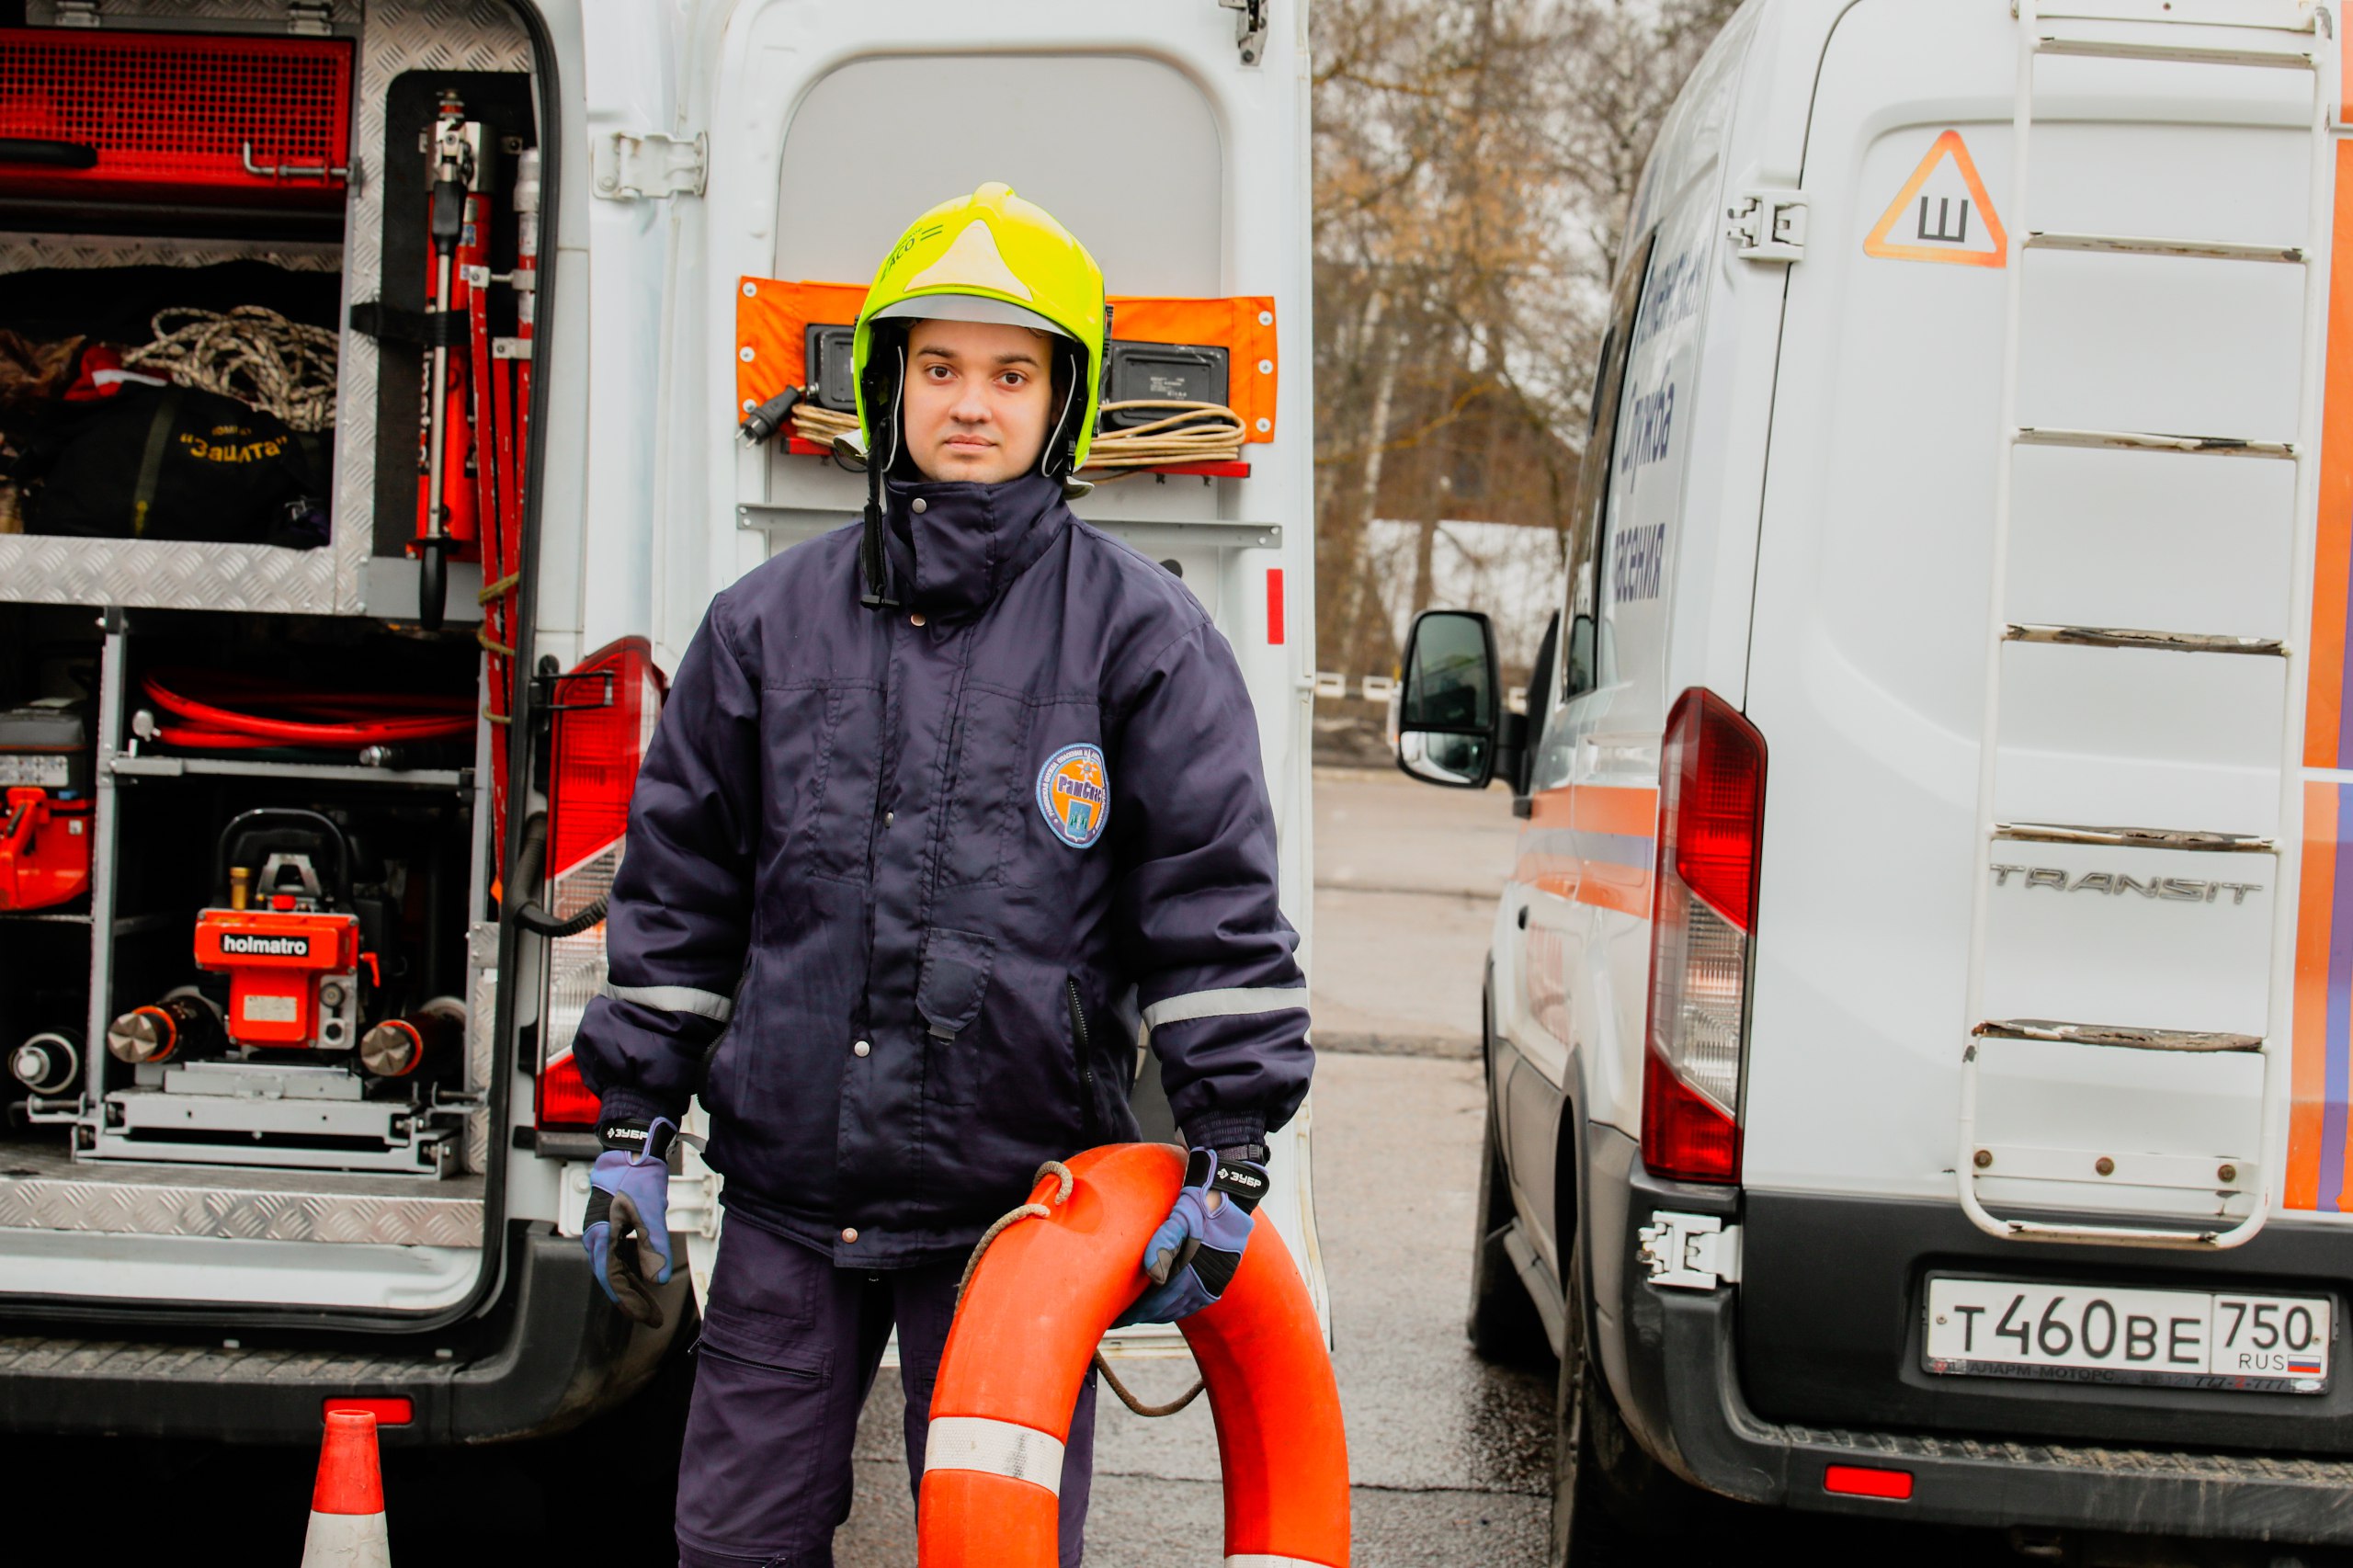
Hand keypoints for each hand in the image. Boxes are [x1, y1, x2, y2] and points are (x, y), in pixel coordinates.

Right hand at [584, 1120, 675, 1327]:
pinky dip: (631, 1272)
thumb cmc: (637, 1173)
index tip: (644, 1317)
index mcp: (600, 1234)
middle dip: (632, 1300)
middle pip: (613, 1278)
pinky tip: (643, 1280)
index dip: (628, 1301)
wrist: (631, 1146)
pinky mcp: (611, 1225)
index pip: (612, 1278)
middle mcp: (596, 1236)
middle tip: (652, 1319)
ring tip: (650, 1306)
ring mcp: (602, 1231)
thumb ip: (654, 1245)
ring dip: (632, 1288)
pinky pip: (619, 1257)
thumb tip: (659, 1278)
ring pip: (615, 1269)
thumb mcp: (650, 1210)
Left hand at [1113, 1147, 1268, 1325]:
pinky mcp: (1219, 1280)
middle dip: (1144, 1315)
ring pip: (1181, 1309)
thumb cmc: (1201, 1204)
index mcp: (1192, 1272)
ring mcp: (1214, 1284)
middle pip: (1167, 1310)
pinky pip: (1195, 1303)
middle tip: (1124, 1318)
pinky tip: (1167, 1305)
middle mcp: (1204, 1284)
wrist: (1231, 1197)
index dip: (1137, 1313)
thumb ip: (1164, 1241)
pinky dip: (1178, 1308)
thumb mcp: (1181, 1217)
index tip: (1119, 1318)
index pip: (1157, 1304)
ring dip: (1160, 1313)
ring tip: (1141, 1313)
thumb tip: (1151, 1272)